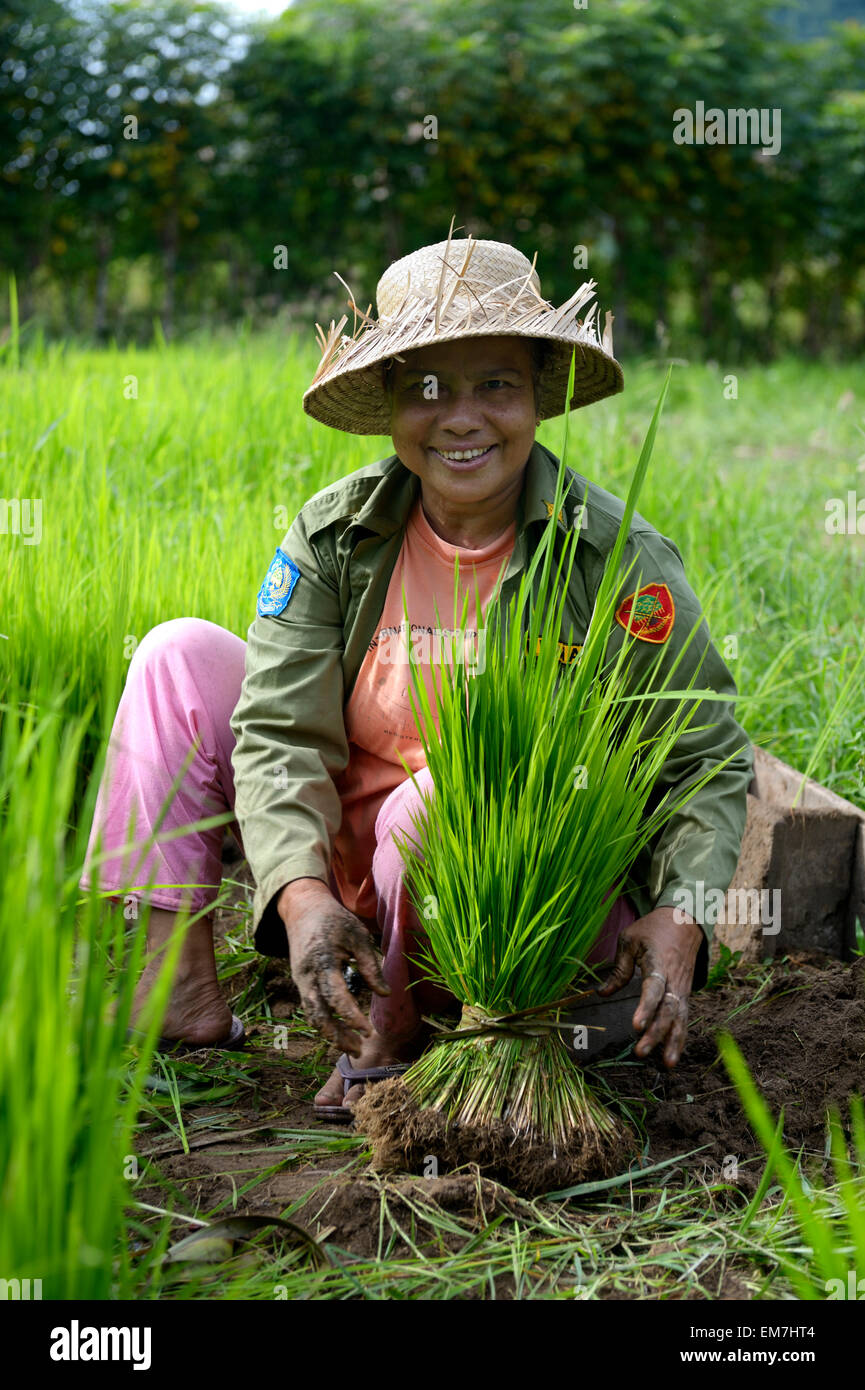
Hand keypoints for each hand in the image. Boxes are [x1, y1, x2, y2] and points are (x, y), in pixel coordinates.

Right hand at [277, 879, 389, 1053]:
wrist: (302, 909)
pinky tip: (340, 1032)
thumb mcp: (357, 936)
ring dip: (330, 1034)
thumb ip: (370, 965)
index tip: (369, 1031)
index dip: (352, 1017)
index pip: (336, 997)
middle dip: (338, 1036)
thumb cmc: (334, 920)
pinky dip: (324, 1023)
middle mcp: (307, 976)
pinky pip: (310, 1009)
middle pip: (318, 1015)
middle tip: (360, 1050)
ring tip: (353, 1047)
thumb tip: (386, 994)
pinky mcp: (301, 983)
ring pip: (312, 1016)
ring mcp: (301, 981)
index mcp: (322, 962)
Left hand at [597, 905, 703, 1068]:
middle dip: (656, 1034)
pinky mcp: (686, 994)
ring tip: (667, 1065)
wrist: (685, 920)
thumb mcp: (630, 940)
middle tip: (641, 1053)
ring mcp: (683, 988)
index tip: (635, 1026)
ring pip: (681, 1019)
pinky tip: (673, 1055)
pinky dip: (680, 1037)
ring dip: (674, 1042)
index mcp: (659, 963)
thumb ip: (618, 969)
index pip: (654, 990)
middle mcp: (675, 979)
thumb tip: (601, 993)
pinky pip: (685, 1018)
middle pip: (668, 1011)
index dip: (645, 1009)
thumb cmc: (653, 929)